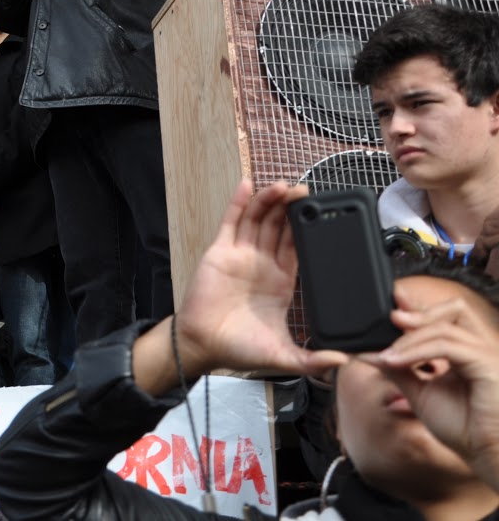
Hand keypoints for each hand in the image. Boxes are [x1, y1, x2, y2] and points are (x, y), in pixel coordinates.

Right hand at [172, 179, 345, 379]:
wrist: (204, 345)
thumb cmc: (239, 349)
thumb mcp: (285, 356)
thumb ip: (313, 360)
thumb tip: (344, 362)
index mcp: (281, 282)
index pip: (298, 247)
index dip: (308, 229)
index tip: (321, 213)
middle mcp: (262, 263)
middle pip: (280, 226)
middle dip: (292, 207)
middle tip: (306, 190)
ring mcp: (240, 255)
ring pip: (258, 219)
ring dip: (270, 200)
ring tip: (283, 185)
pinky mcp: (220, 251)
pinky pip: (231, 221)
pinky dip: (239, 202)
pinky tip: (248, 185)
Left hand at [366, 291, 498, 489]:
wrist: (487, 456)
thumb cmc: (463, 430)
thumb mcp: (421, 393)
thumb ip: (399, 370)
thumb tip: (369, 353)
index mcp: (469, 353)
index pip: (448, 318)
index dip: (420, 310)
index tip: (391, 313)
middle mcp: (482, 350)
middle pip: (455, 309)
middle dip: (421, 312)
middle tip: (392, 320)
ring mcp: (488, 355)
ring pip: (445, 329)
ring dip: (409, 339)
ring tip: (388, 355)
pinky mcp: (488, 364)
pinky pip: (447, 347)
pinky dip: (417, 351)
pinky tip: (397, 361)